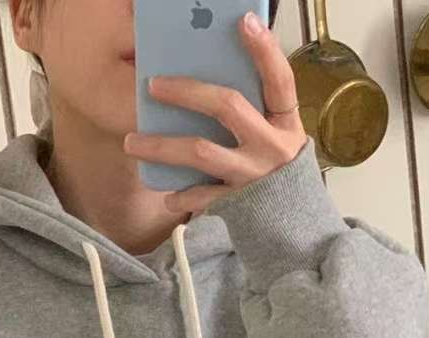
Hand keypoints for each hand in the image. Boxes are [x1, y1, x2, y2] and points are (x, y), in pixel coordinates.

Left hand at [123, 10, 306, 214]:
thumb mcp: (277, 135)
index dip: (265, 50)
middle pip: (227, 106)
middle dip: (187, 92)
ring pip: (202, 153)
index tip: (244, 21)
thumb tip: (214, 72)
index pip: (279, 80)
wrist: (296, 226)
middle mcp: (272, 147)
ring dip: (162, 147)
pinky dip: (181, 197)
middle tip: (153, 85)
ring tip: (132, 143)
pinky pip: (202, 198)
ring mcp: (254, 176)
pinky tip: (165, 193)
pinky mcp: (240, 204)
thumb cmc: (279, 171)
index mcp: (285, 123)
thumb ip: (255, 109)